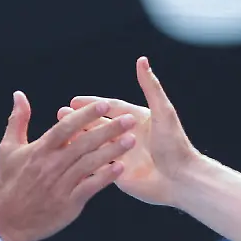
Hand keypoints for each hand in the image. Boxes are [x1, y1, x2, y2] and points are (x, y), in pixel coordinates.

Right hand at [0, 91, 136, 240]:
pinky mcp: (69, 203)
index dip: (85, 115)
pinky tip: (121, 168)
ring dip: (112, 151)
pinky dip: (105, 178)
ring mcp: (61, 185)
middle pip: (83, 143)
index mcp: (39, 150)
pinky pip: (90, 187)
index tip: (104, 104)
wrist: (7, 221)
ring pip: (90, 164)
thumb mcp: (8, 149)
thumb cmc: (9, 182)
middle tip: (130, 119)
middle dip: (108, 130)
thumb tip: (19, 94)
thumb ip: (17, 120)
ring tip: (132, 140)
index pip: (65, 128)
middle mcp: (51, 165)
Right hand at [56, 57, 200, 207]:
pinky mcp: (120, 174)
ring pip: (95, 144)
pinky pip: (99, 165)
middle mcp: (129, 136)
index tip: (73, 101)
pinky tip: (68, 158)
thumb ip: (150, 87)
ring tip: (60, 134)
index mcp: (138, 120)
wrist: (181, 180)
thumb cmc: (174, 144)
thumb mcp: (162, 112)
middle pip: (99, 125)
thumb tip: (141, 60)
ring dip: (78, 138)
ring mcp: (124, 155)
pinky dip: (84, 160)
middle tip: (60, 114)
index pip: (111, 108)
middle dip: (80, 120)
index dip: (92, 104)